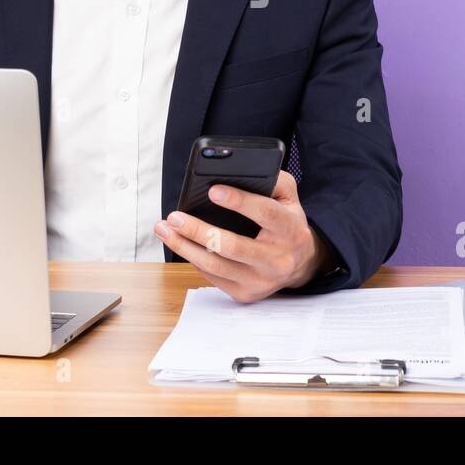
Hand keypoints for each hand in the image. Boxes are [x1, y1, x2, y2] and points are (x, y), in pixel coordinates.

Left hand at [154, 170, 333, 302]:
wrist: (300, 264)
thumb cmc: (287, 223)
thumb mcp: (290, 198)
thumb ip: (273, 180)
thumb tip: (240, 170)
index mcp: (291, 230)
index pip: (265, 213)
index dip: (239, 201)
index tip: (212, 191)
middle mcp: (278, 260)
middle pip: (232, 246)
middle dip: (198, 230)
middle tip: (174, 216)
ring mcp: (261, 281)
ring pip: (215, 266)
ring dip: (184, 246)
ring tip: (164, 229)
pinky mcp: (245, 294)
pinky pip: (212, 276)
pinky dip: (192, 258)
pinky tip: (180, 243)